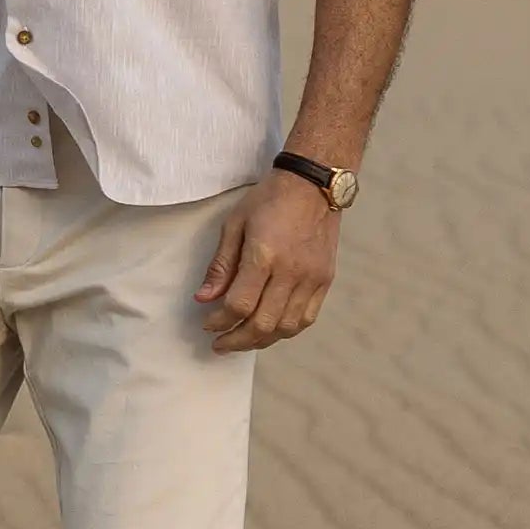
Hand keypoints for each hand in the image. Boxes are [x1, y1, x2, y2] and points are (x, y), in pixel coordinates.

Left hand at [193, 168, 340, 352]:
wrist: (313, 184)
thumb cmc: (270, 199)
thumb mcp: (235, 224)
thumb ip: (221, 265)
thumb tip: (204, 298)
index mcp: (264, 255)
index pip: (239, 304)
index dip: (220, 321)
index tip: (208, 324)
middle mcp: (290, 272)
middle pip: (262, 324)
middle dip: (237, 340)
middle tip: (220, 344)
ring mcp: (311, 279)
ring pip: (286, 327)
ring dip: (261, 340)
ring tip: (242, 340)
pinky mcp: (325, 280)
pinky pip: (306, 318)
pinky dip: (286, 330)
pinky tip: (270, 330)